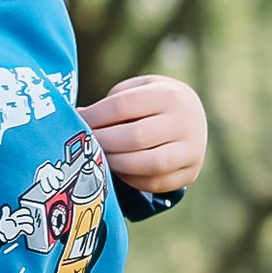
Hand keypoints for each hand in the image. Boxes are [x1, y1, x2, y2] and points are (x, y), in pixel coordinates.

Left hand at [83, 72, 207, 193]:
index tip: (78, 121)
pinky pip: (156, 183)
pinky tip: (117, 171)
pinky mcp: (191, 172)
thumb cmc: (154, 102)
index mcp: (168, 94)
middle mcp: (185, 122)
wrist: (193, 117)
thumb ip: (112, 103)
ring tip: (99, 159)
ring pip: (149, 164)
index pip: (124, 105)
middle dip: (104, 143)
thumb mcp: (138, 90)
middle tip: (85, 145)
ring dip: (117, 164)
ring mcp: (191, 149)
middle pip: (136, 137)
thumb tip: (78, 119)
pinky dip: (131, 180)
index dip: (95, 116)